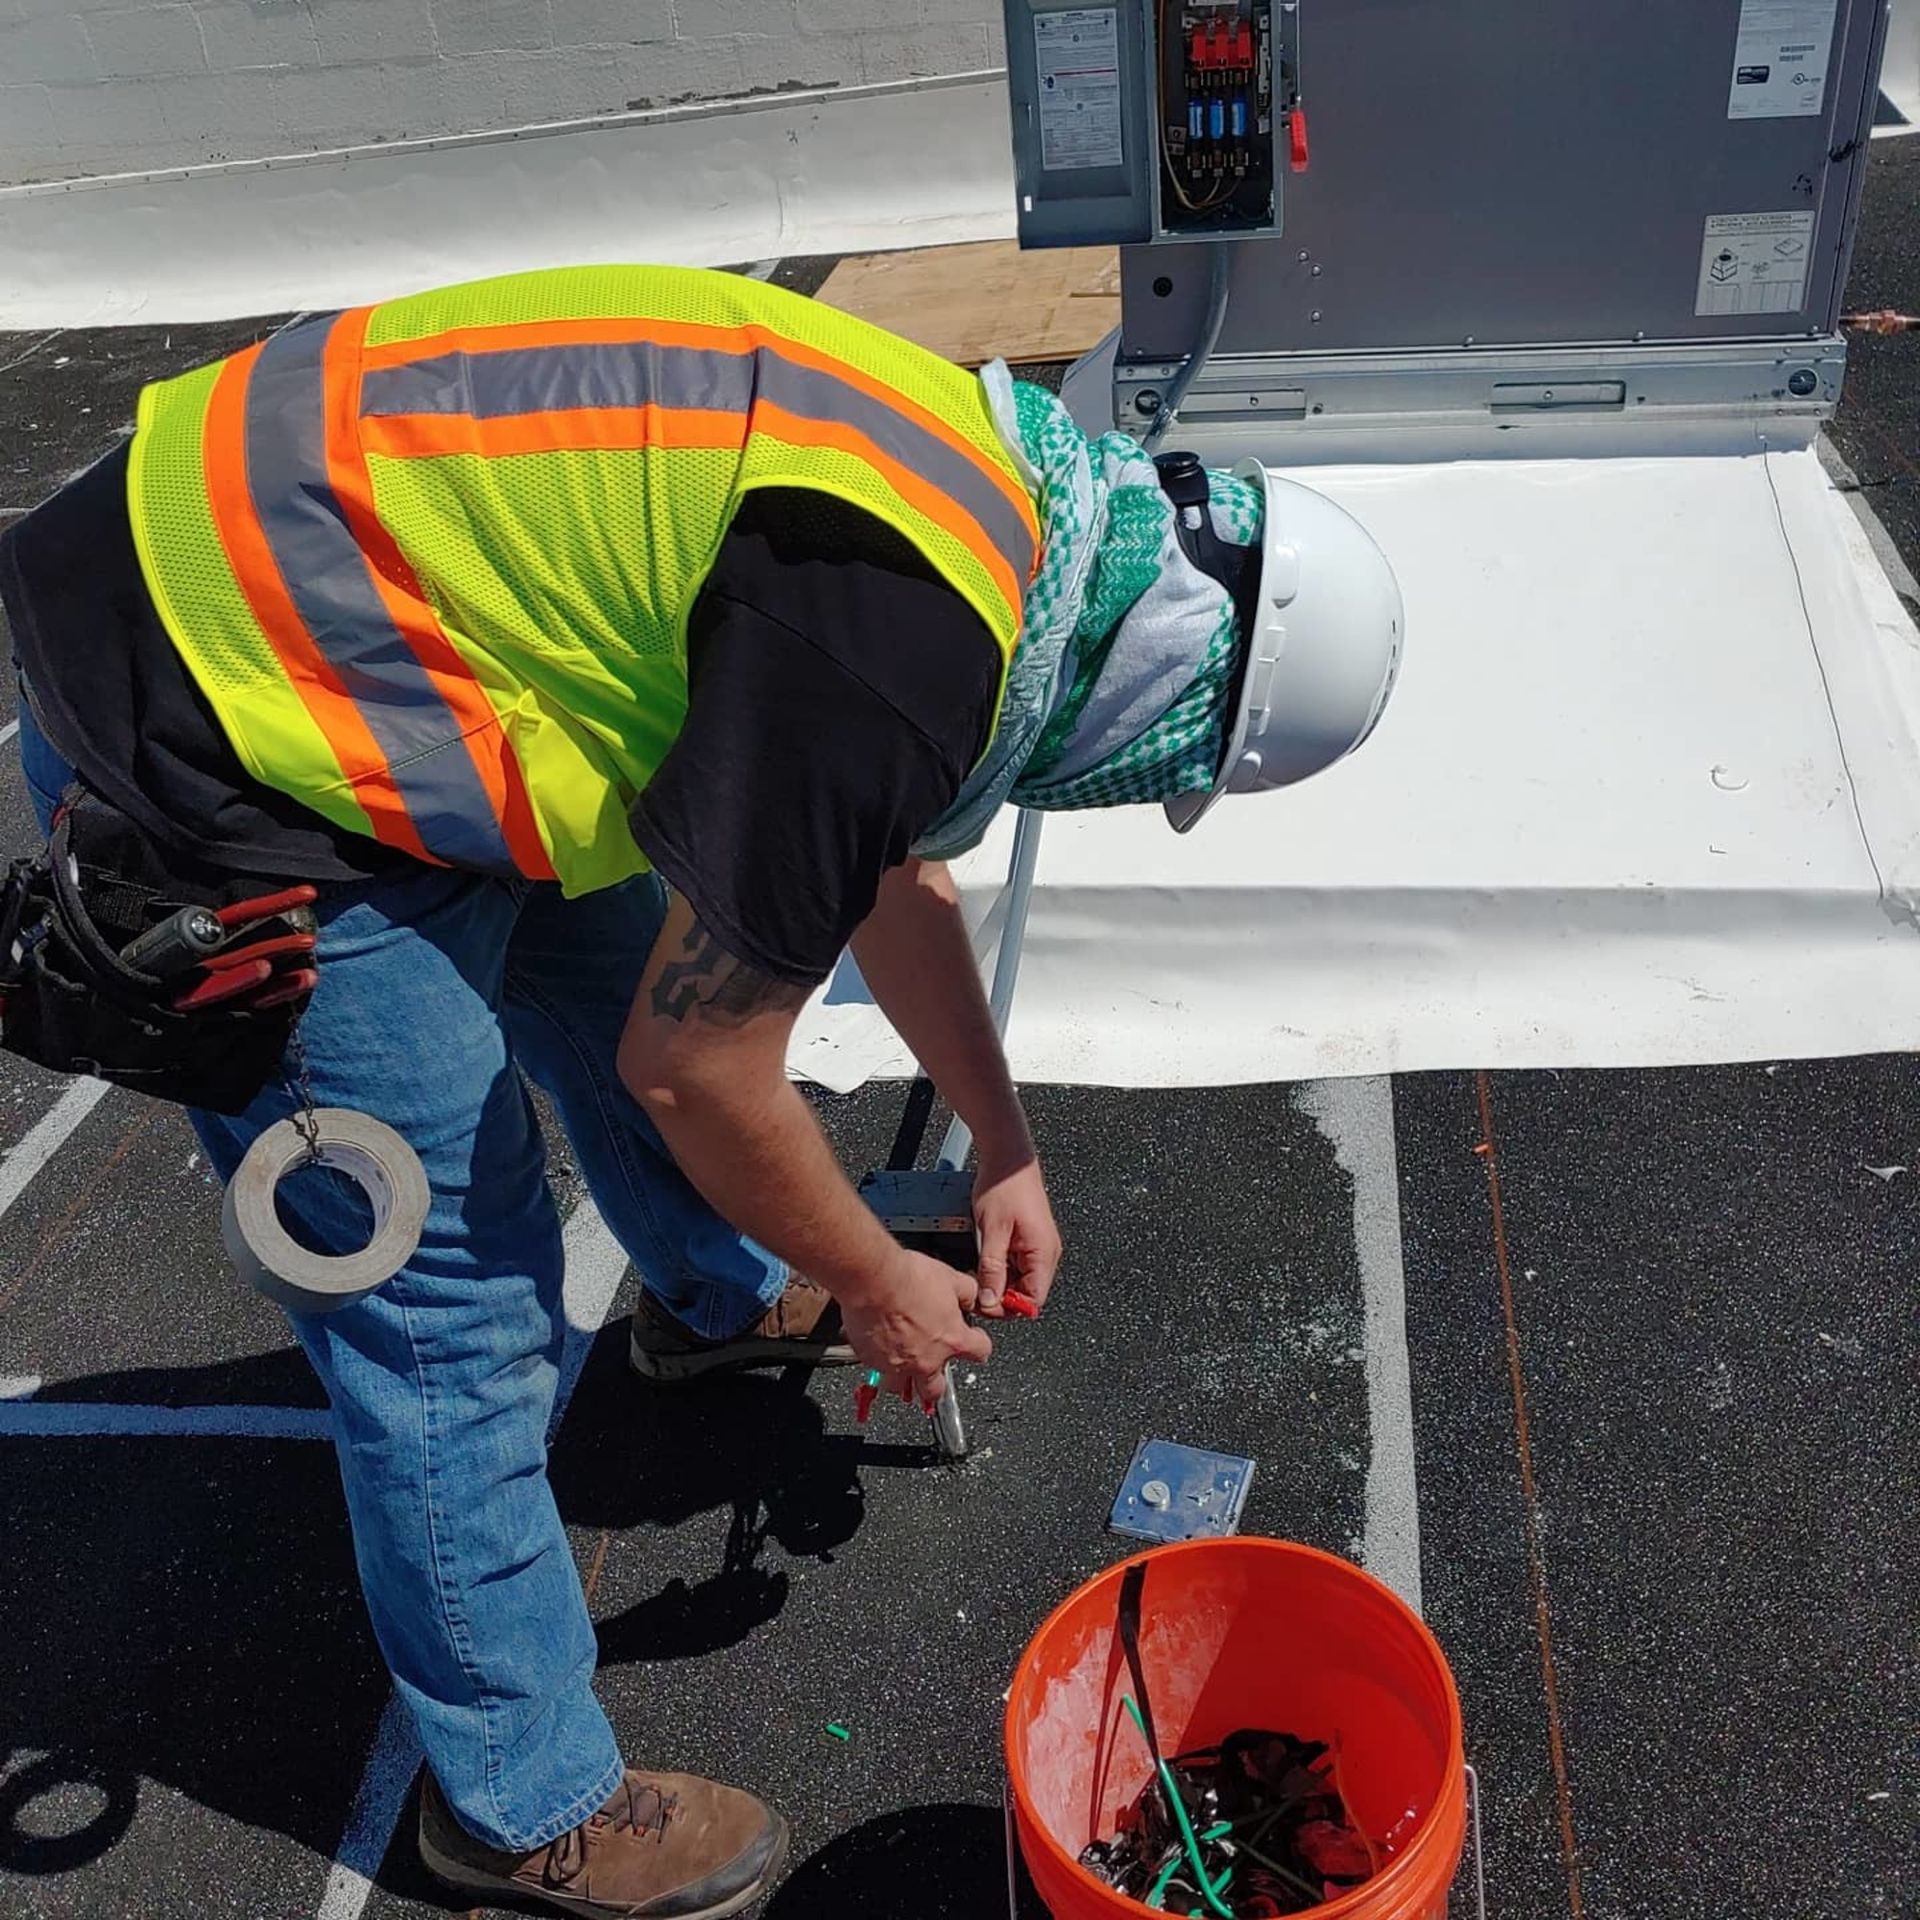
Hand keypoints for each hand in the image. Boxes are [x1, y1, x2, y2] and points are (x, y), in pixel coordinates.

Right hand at [837, 1248, 993, 1407]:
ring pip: (901, 1387)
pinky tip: (878, 1346)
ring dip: (904, 1379)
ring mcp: (896, 1364)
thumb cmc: (908, 1278)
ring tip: (903, 1363)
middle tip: (935, 1367)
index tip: (973, 1339)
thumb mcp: (952, 1277)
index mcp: (952, 1340)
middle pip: (937, 1390)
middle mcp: (926, 1360)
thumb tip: (970, 1300)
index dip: (979, 1344)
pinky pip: (877, 1370)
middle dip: (938, 1382)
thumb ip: (967, 1293)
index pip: (980, 1353)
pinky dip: (879, 1362)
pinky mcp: (870, 1360)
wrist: (872, 1278)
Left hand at [971, 1151, 1062, 1315]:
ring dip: (1002, 1282)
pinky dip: (1003, 1269)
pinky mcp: (1030, 1240)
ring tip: (979, 1275)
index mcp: (1044, 1253)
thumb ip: (992, 1269)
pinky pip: (1019, 1265)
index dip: (1010, 1308)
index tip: (986, 1304)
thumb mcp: (992, 1232)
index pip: (1034, 1299)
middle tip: (977, 1291)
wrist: (1008, 1158)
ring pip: (1022, 1279)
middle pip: (1029, 1291)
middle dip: (1003, 1296)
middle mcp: (1047, 1253)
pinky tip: (986, 1263)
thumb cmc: (1004, 1187)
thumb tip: (990, 1300)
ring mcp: (1040, 1246)